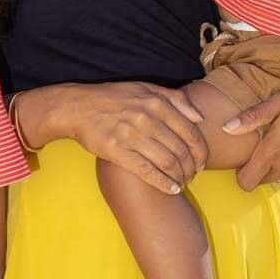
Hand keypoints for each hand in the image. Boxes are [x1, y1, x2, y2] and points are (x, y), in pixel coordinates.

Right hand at [65, 79, 209, 196]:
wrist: (77, 107)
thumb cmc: (113, 97)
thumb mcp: (144, 88)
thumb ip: (175, 99)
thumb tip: (200, 117)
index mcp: (157, 103)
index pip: (191, 132)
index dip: (201, 152)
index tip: (202, 162)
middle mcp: (147, 119)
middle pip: (181, 151)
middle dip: (192, 168)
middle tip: (193, 176)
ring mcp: (131, 135)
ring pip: (167, 163)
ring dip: (180, 177)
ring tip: (182, 183)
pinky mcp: (116, 151)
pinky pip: (147, 172)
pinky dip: (163, 183)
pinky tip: (171, 190)